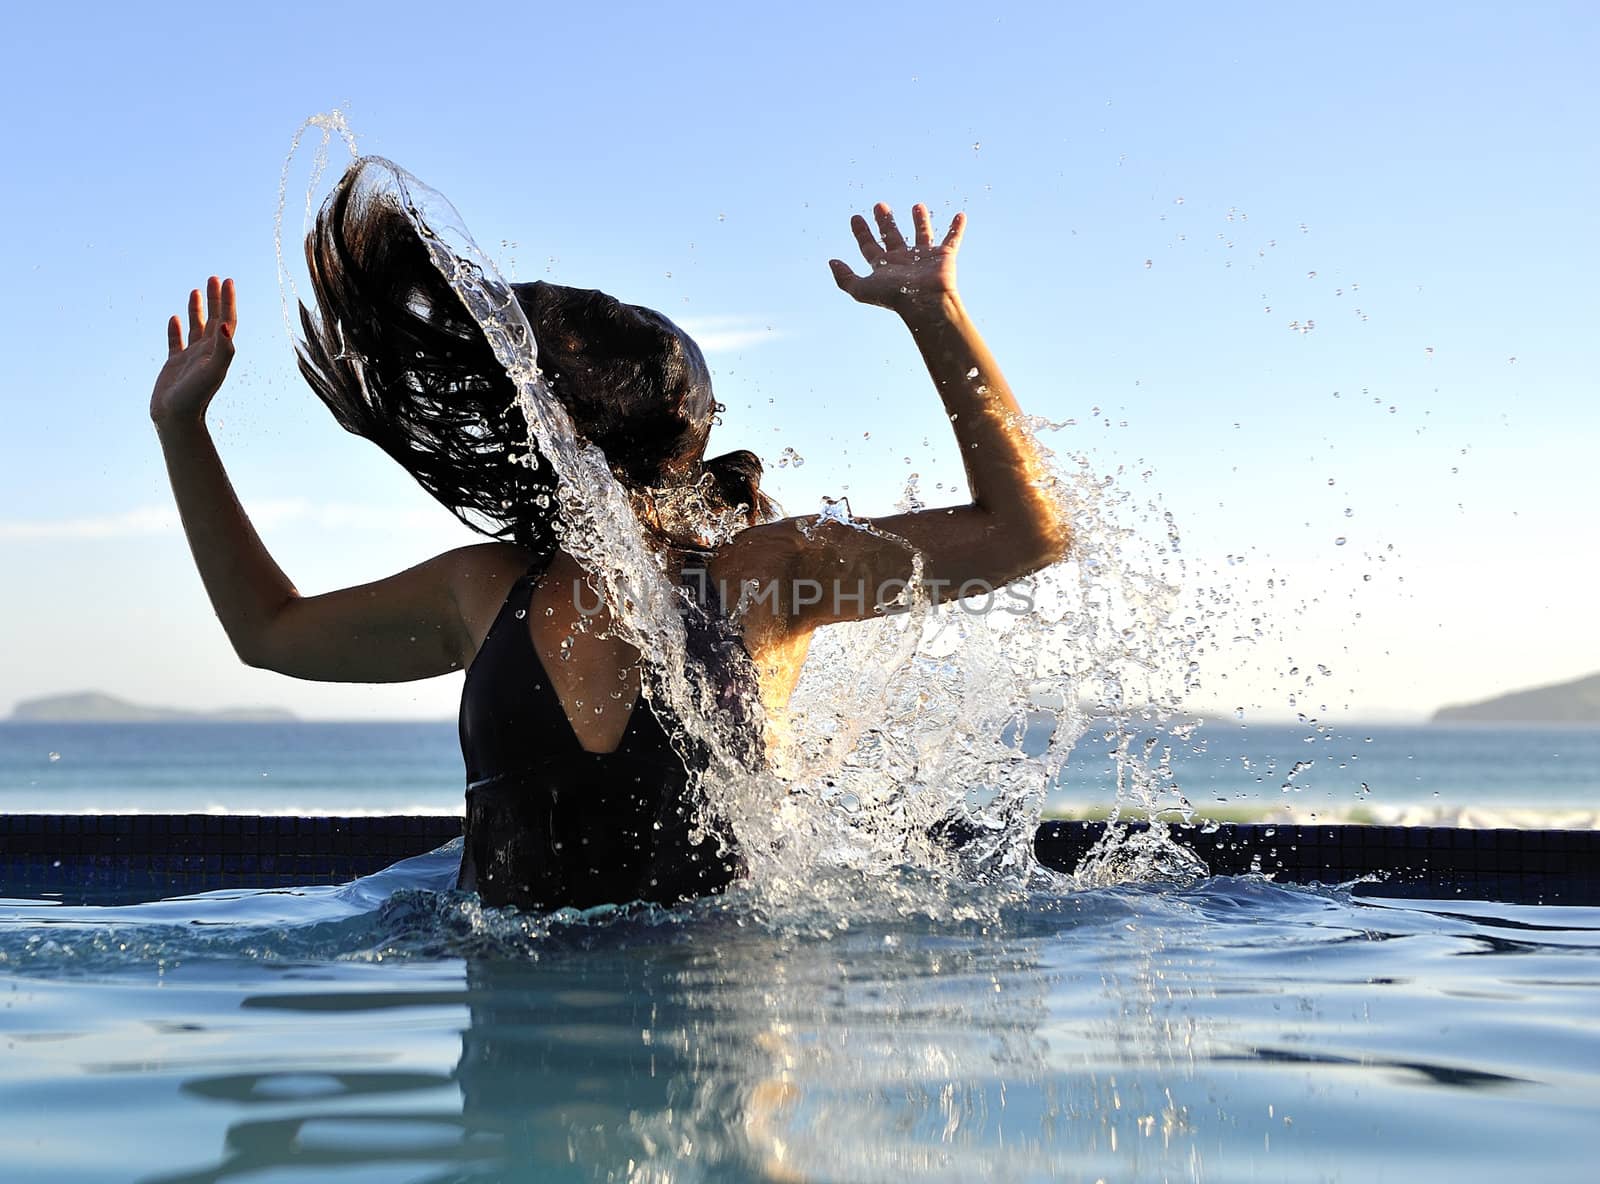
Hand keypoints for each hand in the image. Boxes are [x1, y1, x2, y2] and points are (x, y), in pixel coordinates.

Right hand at [150, 276, 236, 425]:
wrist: (177, 418)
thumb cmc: (196, 396)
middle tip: (214, 277)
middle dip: (215, 299)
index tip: (227, 280)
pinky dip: (176, 329)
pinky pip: (176, 342)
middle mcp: (207, 353)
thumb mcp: (213, 371)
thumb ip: (223, 349)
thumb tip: (226, 324)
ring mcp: (191, 358)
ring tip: (196, 290)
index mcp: (219, 351)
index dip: (228, 301)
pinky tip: (175, 318)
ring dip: (197, 309)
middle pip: (214, 319)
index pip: (226, 320)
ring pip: (196, 328)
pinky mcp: (175, 365)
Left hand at [828, 203, 964, 316]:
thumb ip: (845, 278)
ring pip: (921, 235)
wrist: (925, 302)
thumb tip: (831, 262)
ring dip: (919, 221)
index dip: (861, 233)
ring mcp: (924, 258)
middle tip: (880, 205)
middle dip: (885, 221)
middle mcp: (904, 261)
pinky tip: (960, 215)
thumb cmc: (894, 297)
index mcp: (885, 267)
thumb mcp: (862, 289)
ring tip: (917, 205)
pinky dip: (957, 228)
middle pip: (892, 237)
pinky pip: (952, 238)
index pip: (870, 247)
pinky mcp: (944, 256)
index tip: (855, 217)